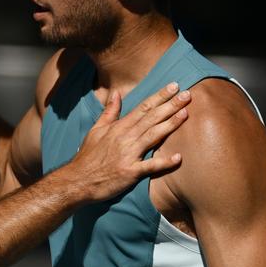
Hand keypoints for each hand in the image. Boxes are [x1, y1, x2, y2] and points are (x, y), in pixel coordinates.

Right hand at [61, 82, 190, 202]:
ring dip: (170, 124)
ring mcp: (128, 154)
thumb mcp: (96, 130)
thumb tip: (116, 93)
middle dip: (170, 105)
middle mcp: (125, 137)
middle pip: (151, 118)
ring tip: (186, 114)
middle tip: (187, 95)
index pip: (143, 107)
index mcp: (119, 127)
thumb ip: (109, 112)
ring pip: (153, 135)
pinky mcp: (130, 172)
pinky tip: (178, 157)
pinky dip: (164, 162)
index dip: (160, 96)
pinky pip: (150, 166)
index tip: (174, 86)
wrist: (78, 181)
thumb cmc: (88, 156)